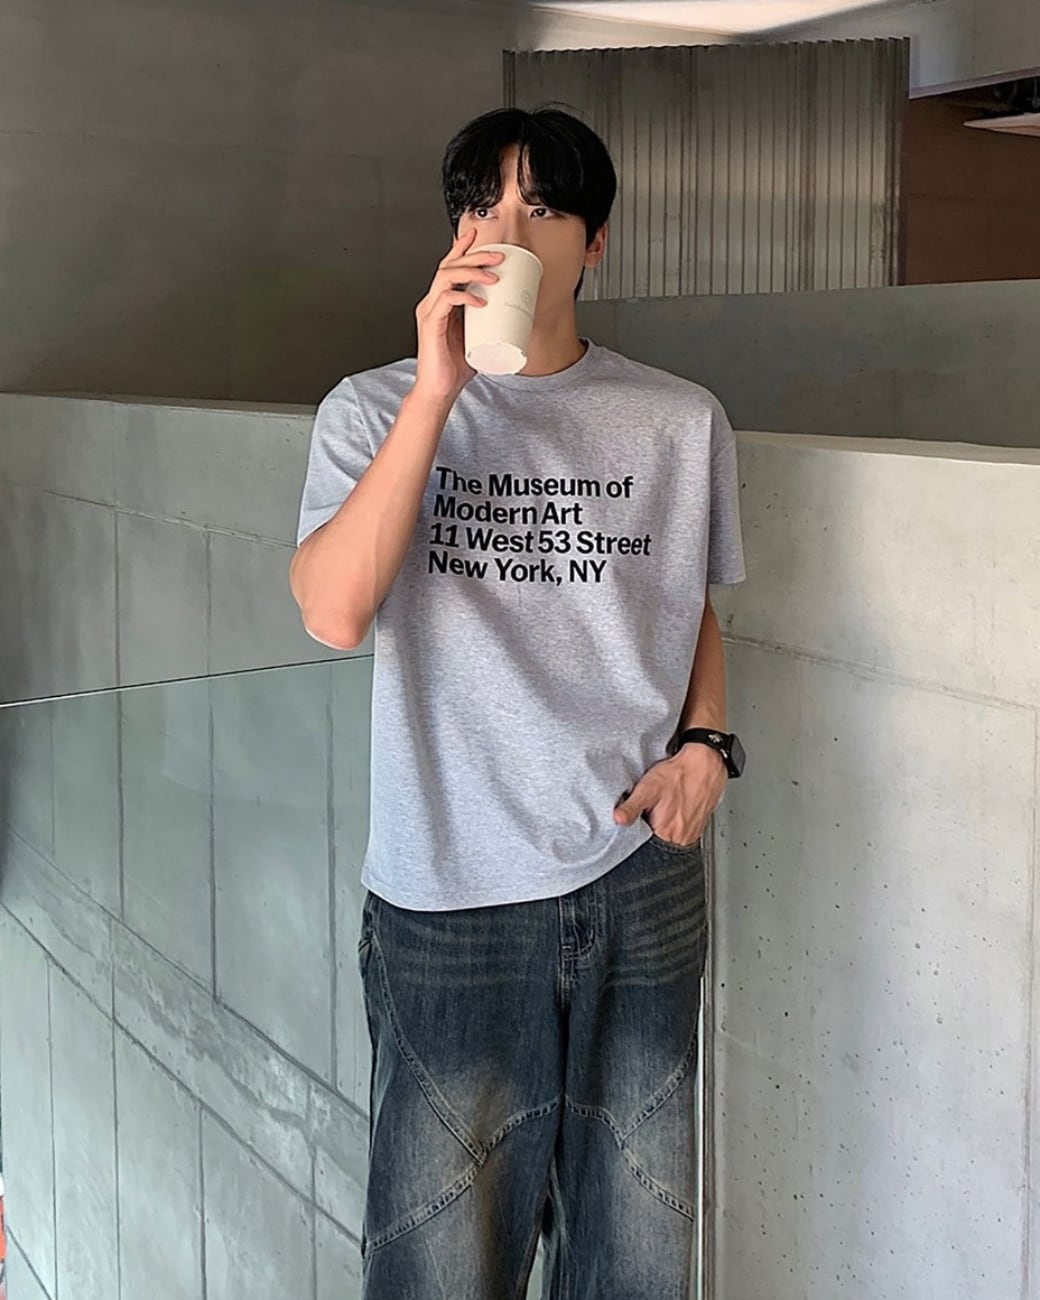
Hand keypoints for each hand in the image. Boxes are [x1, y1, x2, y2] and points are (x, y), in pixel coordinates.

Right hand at [412, 228, 503, 405]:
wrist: (439, 390)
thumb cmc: (454, 367)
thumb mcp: (476, 337)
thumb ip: (485, 323)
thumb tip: (511, 315)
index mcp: (441, 303)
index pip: (449, 267)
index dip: (462, 248)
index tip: (478, 236)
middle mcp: (432, 302)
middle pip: (449, 266)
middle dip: (475, 256)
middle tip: (498, 255)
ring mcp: (429, 311)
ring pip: (446, 277)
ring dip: (472, 272)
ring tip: (493, 276)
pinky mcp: (430, 324)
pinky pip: (446, 300)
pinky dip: (464, 297)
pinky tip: (480, 301)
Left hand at [613, 743, 727, 845]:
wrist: (705, 765)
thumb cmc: (679, 775)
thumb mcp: (648, 788)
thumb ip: (631, 807)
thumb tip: (618, 820)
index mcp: (667, 833)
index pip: (644, 848)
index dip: (635, 836)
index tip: (635, 823)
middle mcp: (681, 838)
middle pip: (656, 845)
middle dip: (647, 832)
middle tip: (650, 812)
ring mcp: (691, 835)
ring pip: (668, 840)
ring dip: (660, 829)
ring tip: (662, 810)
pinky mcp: (697, 828)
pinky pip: (680, 833)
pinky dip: (672, 825)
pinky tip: (671, 810)